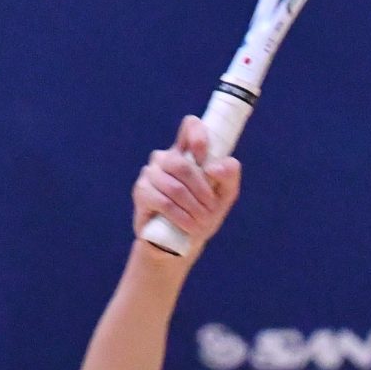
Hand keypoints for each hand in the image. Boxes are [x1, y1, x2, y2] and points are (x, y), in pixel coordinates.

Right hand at [132, 116, 241, 251]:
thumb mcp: (225, 195)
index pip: (190, 126)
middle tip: (211, 209)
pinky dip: (181, 216)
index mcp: (187, 152)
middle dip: (202, 190)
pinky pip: (162, 202)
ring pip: (174, 186)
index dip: (199, 137)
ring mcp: (151, 174)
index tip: (206, 159)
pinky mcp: (141, 192)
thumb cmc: (203, 214)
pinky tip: (189, 226)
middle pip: (182, 164)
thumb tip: (214, 166)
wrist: (181, 243)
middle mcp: (166, 158)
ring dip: (193, 208)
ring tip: (202, 223)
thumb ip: (229, 176)